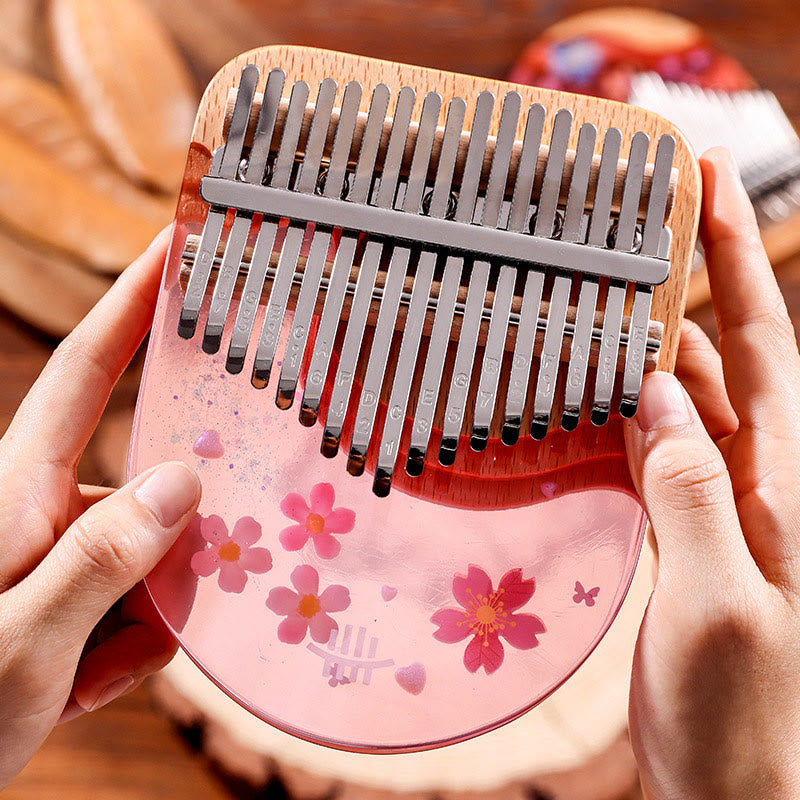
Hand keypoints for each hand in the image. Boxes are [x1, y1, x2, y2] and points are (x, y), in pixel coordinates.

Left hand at [0, 227, 200, 787]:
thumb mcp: (21, 640)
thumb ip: (102, 555)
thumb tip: (183, 479)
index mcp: (19, 490)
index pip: (89, 372)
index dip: (131, 303)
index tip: (173, 247)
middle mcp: (42, 509)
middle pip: (145, 489)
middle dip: (172, 549)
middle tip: (155, 614)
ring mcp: (55, 556)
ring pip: (148, 556)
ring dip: (143, 619)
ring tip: (87, 678)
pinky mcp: (65, 598)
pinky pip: (131, 603)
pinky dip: (124, 649)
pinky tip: (81, 688)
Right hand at [625, 148, 799, 798]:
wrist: (733, 784)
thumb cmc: (744, 712)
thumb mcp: (723, 599)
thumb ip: (696, 490)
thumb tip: (661, 392)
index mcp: (789, 483)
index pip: (765, 345)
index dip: (734, 261)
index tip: (705, 183)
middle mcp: (763, 478)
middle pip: (728, 354)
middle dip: (694, 277)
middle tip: (645, 216)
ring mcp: (724, 500)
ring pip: (691, 396)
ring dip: (657, 340)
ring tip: (613, 288)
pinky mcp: (689, 525)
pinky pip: (663, 445)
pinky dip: (635, 405)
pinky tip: (603, 386)